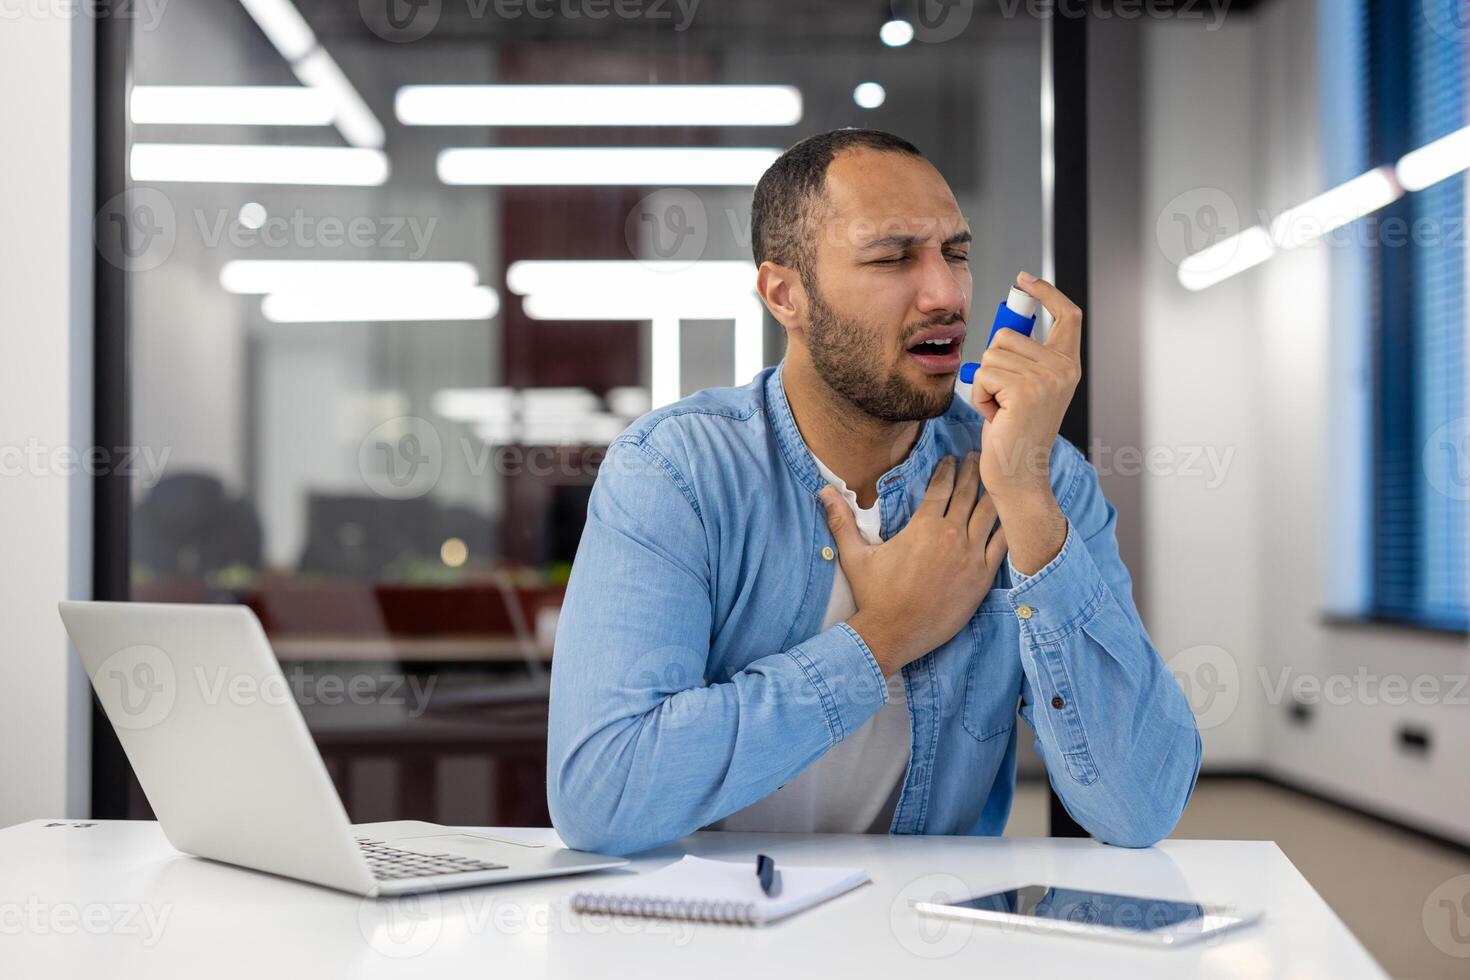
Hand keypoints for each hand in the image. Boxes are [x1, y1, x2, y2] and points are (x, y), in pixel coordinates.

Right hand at [819, 453, 1008, 675]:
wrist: (894, 634)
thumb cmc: (874, 596)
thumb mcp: (854, 556)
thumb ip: (842, 520)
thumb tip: (824, 491)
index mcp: (923, 527)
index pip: (941, 486)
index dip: (947, 469)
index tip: (951, 459)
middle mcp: (950, 535)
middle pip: (968, 493)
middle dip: (973, 472)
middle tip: (977, 458)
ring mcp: (970, 556)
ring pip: (989, 514)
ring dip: (993, 492)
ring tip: (998, 479)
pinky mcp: (982, 577)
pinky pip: (1002, 544)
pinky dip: (1008, 526)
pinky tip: (1012, 515)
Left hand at [971, 272, 1082, 500]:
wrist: (1018, 472)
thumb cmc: (1015, 431)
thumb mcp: (1027, 386)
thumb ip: (1025, 356)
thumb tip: (1006, 326)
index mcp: (1068, 364)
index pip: (1068, 315)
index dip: (1047, 292)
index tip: (1025, 280)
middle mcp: (1064, 368)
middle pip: (1008, 334)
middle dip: (993, 363)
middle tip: (1004, 396)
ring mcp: (1047, 379)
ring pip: (991, 354)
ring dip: (984, 382)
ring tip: (1001, 408)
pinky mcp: (1025, 390)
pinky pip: (983, 374)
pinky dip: (979, 395)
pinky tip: (995, 415)